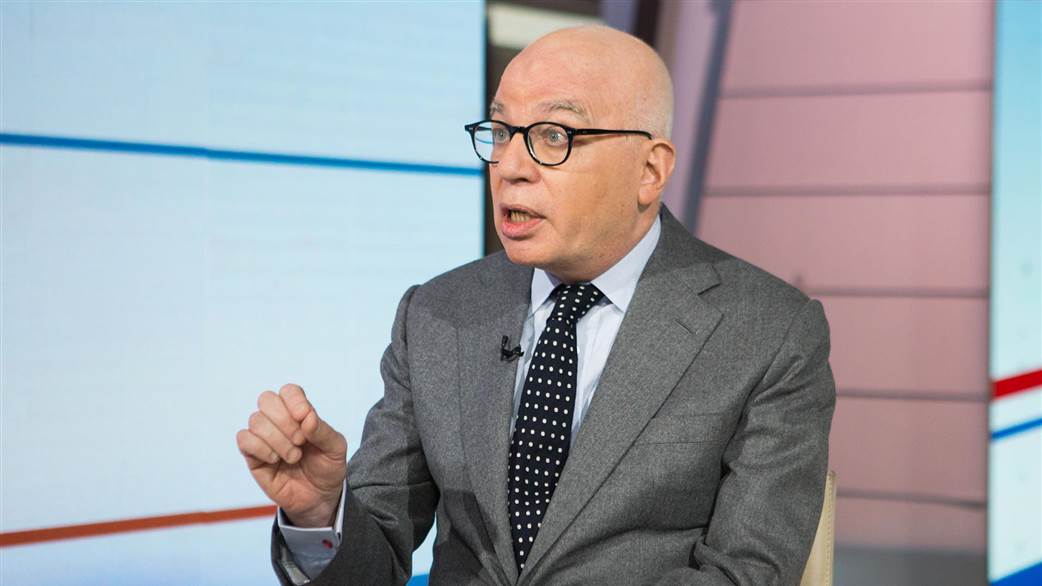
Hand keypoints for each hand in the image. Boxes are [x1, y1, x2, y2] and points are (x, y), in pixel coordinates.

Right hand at [236, 384, 347, 526]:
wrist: (319, 498)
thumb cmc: (327, 469)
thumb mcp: (335, 449)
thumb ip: (323, 431)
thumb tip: (307, 417)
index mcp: (300, 414)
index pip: (289, 391)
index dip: (294, 400)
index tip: (304, 417)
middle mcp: (279, 422)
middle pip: (267, 400)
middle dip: (284, 420)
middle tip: (300, 441)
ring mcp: (264, 438)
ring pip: (256, 420)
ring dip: (277, 439)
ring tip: (294, 457)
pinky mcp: (253, 456)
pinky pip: (244, 439)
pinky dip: (260, 447)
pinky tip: (275, 459)